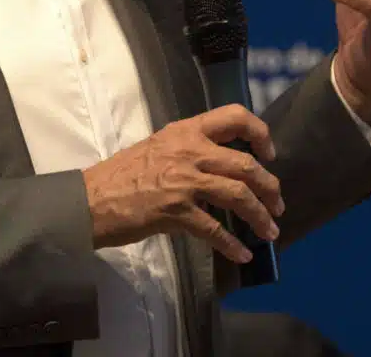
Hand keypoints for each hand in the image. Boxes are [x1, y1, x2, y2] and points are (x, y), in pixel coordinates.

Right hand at [82, 105, 284, 263]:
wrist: (93, 198)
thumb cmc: (124, 172)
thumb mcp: (160, 145)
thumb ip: (190, 148)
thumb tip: (222, 164)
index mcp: (186, 130)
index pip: (235, 116)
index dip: (260, 133)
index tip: (268, 154)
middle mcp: (190, 150)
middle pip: (246, 164)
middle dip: (269, 187)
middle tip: (277, 204)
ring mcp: (184, 180)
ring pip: (238, 195)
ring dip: (261, 216)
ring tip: (270, 231)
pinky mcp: (177, 211)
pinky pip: (215, 230)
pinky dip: (233, 244)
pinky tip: (242, 254)